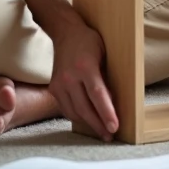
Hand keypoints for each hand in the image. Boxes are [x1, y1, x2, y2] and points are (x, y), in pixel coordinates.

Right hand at [48, 15, 118, 140]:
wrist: (66, 33)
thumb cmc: (89, 43)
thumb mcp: (104, 55)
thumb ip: (106, 78)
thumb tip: (112, 103)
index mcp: (85, 67)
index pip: (98, 95)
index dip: (106, 113)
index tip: (115, 127)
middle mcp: (69, 77)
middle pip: (85, 108)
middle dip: (98, 125)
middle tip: (109, 135)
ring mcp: (59, 83)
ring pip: (74, 112)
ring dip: (88, 124)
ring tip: (101, 131)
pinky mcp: (53, 88)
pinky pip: (66, 108)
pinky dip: (77, 117)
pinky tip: (87, 120)